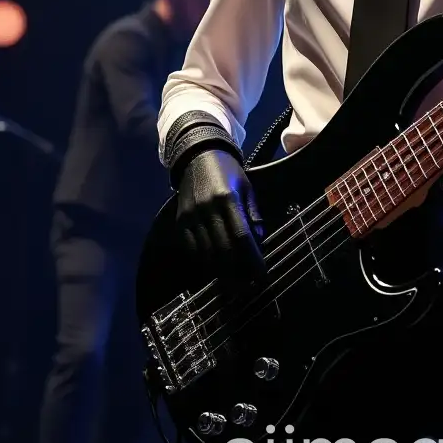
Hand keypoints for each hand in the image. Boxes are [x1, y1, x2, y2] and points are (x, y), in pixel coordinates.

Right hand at [175, 148, 266, 285]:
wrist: (197, 157)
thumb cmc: (228, 172)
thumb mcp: (247, 187)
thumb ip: (253, 214)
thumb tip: (259, 241)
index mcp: (228, 199)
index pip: (241, 237)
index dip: (252, 259)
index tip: (261, 275)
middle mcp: (207, 209)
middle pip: (223, 250)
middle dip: (237, 272)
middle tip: (248, 285)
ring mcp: (191, 217)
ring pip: (206, 254)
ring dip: (221, 271)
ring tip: (234, 281)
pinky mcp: (180, 222)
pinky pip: (193, 249)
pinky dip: (205, 261)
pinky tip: (216, 267)